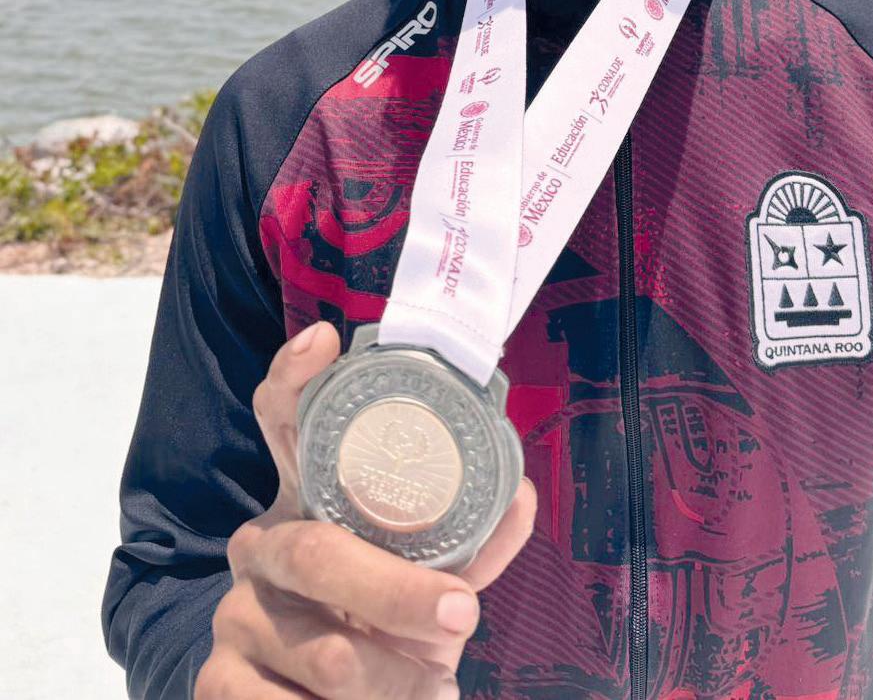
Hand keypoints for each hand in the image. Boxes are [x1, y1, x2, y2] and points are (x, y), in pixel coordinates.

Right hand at [195, 321, 536, 698]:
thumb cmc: (389, 615)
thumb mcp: (430, 574)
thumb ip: (473, 540)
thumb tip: (520, 497)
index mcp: (308, 498)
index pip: (284, 422)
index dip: (296, 378)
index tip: (323, 340)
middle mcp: (262, 544)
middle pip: (318, 550)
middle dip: (396, 591)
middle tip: (460, 613)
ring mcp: (235, 612)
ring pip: (323, 649)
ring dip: (395, 677)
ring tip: (430, 683)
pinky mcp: (219, 683)